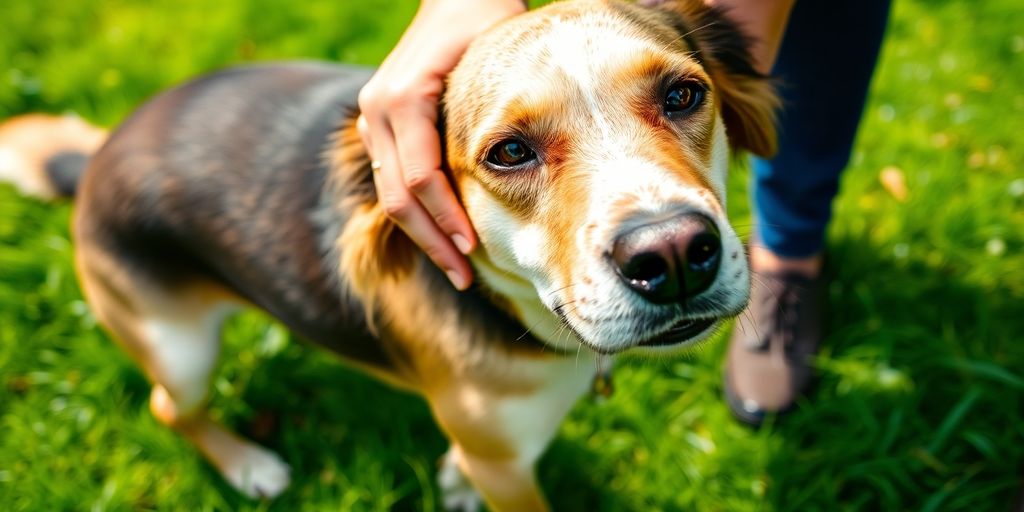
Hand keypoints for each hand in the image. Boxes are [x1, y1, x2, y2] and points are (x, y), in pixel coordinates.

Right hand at [357, 0, 526, 289]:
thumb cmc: (485, 23)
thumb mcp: (491, 59)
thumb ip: (490, 115)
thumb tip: (512, 173)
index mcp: (402, 99)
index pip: (418, 178)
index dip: (446, 218)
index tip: (474, 250)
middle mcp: (378, 109)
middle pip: (399, 196)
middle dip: (433, 241)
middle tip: (465, 278)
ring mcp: (373, 116)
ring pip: (391, 194)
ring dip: (424, 235)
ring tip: (457, 268)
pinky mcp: (379, 123)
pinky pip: (393, 179)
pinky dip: (418, 212)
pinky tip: (444, 235)